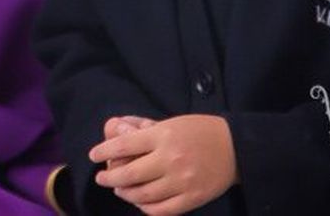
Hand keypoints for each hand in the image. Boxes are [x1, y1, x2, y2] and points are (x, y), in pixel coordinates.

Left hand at [89, 114, 236, 214]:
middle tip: (102, 178)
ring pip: (143, 195)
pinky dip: (146, 208)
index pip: (124, 145)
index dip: (104, 151)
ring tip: (120, 189)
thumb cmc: (199, 131)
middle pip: (129, 174)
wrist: (236, 147)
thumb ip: (144, 130)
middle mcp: (170, 159)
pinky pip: (162, 210)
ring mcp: (181, 181)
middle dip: (110, 177)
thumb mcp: (171, 122)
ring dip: (126, 194)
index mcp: (163, 135)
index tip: (93, 156)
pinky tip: (140, 203)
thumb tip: (115, 132)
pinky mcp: (192, 198)